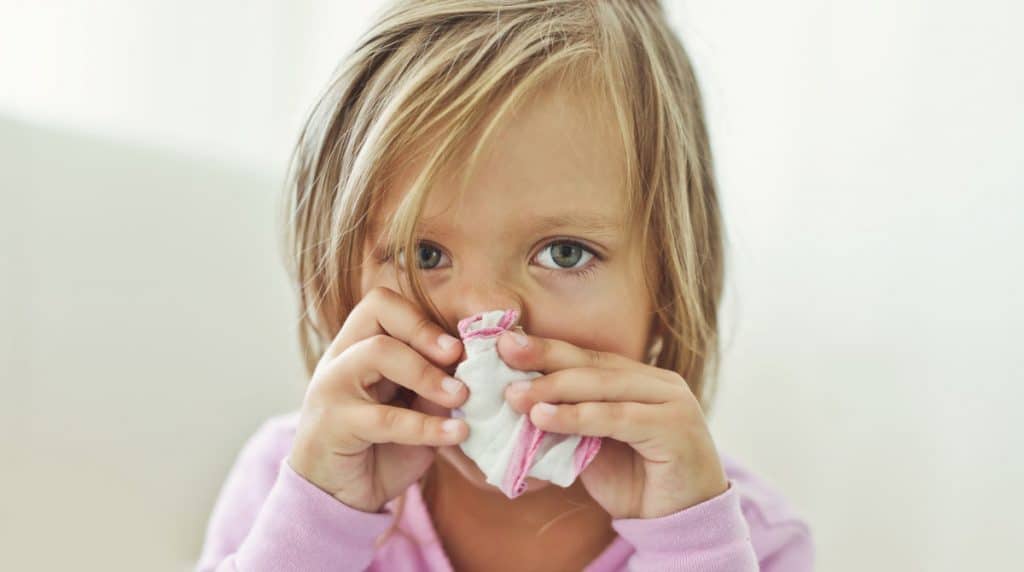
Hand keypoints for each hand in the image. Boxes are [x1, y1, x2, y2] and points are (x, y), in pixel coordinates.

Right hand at [286, 286, 468, 512]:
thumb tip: (475, 364)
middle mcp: (340, 359)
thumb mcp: (414, 408)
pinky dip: (427, 425)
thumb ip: (434, 383)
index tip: (455, 347)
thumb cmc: (381, 446)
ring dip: (427, 373)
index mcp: (357, 346)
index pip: (381, 303)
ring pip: (377, 354)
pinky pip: (385, 417)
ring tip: (460, 396)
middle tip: (460, 360)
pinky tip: (457, 432)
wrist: (339, 496)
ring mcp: (331, 388)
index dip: (420, 318)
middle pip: (377, 318)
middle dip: (425, 336)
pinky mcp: (333, 425)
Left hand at [497, 331, 728, 519]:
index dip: (546, 348)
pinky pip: (617, 417)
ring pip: (603, 386)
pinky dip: (577, 416)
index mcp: (641, 380)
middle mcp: (659, 383)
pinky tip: (544, 418)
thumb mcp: (593, 447)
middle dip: (544, 357)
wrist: (683, 523)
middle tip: (502, 353)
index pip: (587, 357)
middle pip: (593, 363)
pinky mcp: (675, 428)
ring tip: (514, 395)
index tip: (504, 342)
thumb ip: (567, 422)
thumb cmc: (636, 484)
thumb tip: (517, 403)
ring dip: (554, 388)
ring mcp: (672, 402)